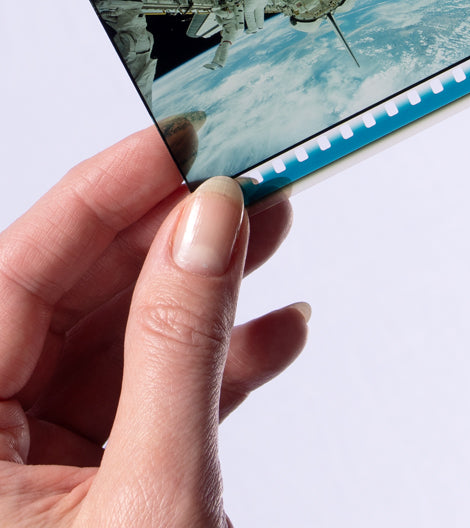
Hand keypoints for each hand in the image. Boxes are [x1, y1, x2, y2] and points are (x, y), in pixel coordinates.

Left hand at [0, 118, 308, 526]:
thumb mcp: (152, 492)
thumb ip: (180, 347)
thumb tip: (210, 223)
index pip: (18, 271)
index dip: (104, 193)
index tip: (181, 140)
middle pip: (77, 293)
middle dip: (174, 233)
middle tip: (244, 178)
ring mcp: (42, 462)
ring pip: (125, 334)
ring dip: (208, 286)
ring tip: (274, 229)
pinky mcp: (102, 482)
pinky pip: (157, 393)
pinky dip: (223, 361)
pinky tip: (281, 330)